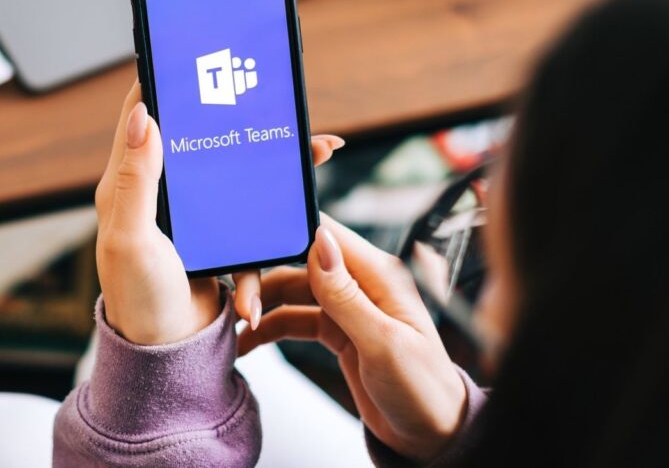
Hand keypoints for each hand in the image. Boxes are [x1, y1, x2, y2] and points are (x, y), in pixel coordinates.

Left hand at [95, 81, 342, 344]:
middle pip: (203, 138)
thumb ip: (136, 178)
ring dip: (277, 164)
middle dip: (241, 117)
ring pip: (237, 173)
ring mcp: (191, 215)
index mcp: (129, 183)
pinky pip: (254, 218)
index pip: (141, 116)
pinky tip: (303, 222)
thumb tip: (144, 114)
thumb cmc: (138, 299)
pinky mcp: (218, 237)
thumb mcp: (130, 237)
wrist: (168, 355)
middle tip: (276, 99)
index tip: (195, 55)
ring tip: (317, 150)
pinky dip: (277, 225)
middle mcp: (159, 192)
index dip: (165, 83)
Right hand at [237, 215, 467, 461]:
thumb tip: (320, 244)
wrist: (430, 433)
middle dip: (263, 278)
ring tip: (238, 328)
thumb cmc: (423, 390)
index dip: (283, 237)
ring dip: (261, 303)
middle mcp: (360, 282)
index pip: (323, 236)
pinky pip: (293, 317)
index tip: (250, 254)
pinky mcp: (336, 330)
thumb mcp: (383, 344)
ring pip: (290, 288)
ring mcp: (346, 306)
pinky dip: (269, 327)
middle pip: (298, 261)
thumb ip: (348, 295)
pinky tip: (248, 341)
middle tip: (241, 309)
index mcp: (379, 273)